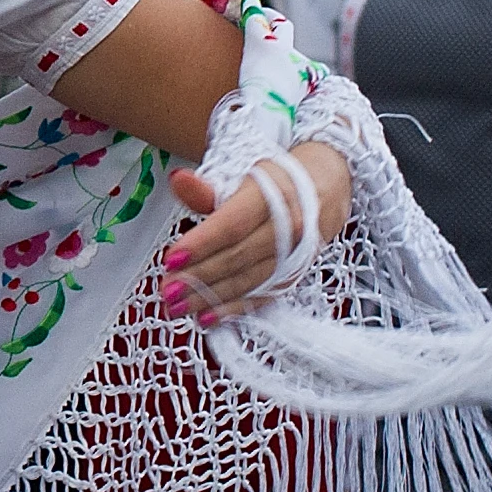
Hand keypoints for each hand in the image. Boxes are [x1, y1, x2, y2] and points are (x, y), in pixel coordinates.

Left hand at [159, 142, 349, 325]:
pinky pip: (263, 296)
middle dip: (199, 277)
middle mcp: (288, 228)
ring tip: (180, 308)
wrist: (323, 188)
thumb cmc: (275, 182)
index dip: (201, 244)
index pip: (232, 224)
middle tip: (168, 290)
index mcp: (271, 196)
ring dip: (211, 298)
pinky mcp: (294, 274)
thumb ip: (206, 188)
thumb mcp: (241, 175)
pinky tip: (209, 317)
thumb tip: (178, 180)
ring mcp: (294, 255)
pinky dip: (234, 309)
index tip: (171, 259)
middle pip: (237, 257)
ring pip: (248, 281)